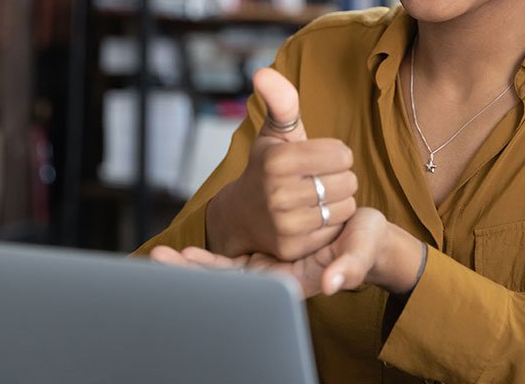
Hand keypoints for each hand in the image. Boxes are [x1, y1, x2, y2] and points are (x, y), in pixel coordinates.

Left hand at [153, 208, 425, 299]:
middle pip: (225, 282)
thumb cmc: (365, 246)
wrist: (367, 238)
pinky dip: (212, 259)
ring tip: (162, 256)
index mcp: (291, 282)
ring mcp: (269, 269)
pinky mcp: (269, 256)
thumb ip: (348, 268)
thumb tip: (331, 283)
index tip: (186, 261)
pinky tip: (191, 250)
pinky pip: (234, 263)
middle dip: (191, 274)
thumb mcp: (360, 254)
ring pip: (224, 275)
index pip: (244, 286)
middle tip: (157, 259)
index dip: (215, 275)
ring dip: (194, 268)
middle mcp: (275, 279)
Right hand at [206, 68, 357, 261]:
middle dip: (339, 177)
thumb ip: (281, 101)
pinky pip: (336, 229)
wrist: (242, 215)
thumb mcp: (276, 131)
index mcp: (277, 159)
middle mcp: (278, 193)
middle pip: (347, 181)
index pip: (342, 154)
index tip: (318, 157)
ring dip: (338, 200)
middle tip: (316, 178)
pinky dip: (331, 222)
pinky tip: (313, 216)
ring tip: (316, 196)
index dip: (336, 154)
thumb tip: (263, 72)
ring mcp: (285, 223)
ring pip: (345, 206)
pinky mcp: (292, 248)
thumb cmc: (268, 165)